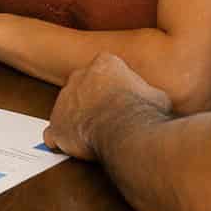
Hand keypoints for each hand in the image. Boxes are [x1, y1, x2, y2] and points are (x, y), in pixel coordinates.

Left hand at [43, 53, 171, 160]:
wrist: (127, 131)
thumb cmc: (144, 112)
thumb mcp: (157, 95)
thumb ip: (147, 92)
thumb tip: (153, 99)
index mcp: (104, 63)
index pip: (105, 69)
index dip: (114, 87)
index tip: (121, 99)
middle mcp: (79, 76)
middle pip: (82, 86)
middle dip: (92, 100)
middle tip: (108, 117)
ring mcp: (64, 100)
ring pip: (66, 108)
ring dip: (77, 119)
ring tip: (95, 135)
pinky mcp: (56, 125)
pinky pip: (53, 133)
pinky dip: (60, 140)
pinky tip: (69, 147)